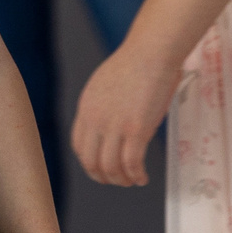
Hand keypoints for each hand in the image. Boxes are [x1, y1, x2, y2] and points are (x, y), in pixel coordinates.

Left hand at [72, 43, 179, 187]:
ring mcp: (115, 126)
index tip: (101, 169)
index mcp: (86, 108)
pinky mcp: (136, 129)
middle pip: (91, 161)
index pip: (79, 146)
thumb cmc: (136, 63)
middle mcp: (96, 120)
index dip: (89, 163)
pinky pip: (132, 163)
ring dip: (121, 180)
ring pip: (111, 167)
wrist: (151, 51)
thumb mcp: (106, 85)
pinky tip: (143, 178)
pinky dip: (137, 175)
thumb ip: (103, 107)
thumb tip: (113, 125)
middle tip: (117, 180)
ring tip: (132, 181)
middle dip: (103, 177)